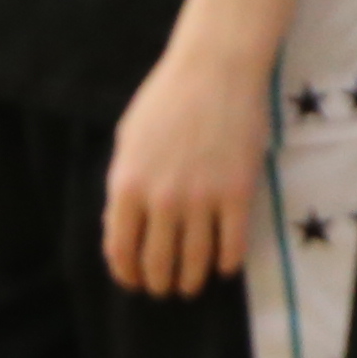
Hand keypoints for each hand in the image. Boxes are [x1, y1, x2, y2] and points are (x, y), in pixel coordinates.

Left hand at [103, 33, 277, 296]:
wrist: (216, 69)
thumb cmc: (167, 98)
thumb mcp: (127, 140)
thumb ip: (122, 184)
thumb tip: (118, 224)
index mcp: (127, 185)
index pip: (121, 250)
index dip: (127, 274)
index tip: (135, 281)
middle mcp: (161, 199)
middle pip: (157, 262)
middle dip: (160, 283)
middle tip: (166, 288)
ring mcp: (202, 198)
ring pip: (195, 260)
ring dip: (192, 280)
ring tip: (192, 285)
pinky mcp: (238, 192)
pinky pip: (233, 244)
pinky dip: (228, 263)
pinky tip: (226, 265)